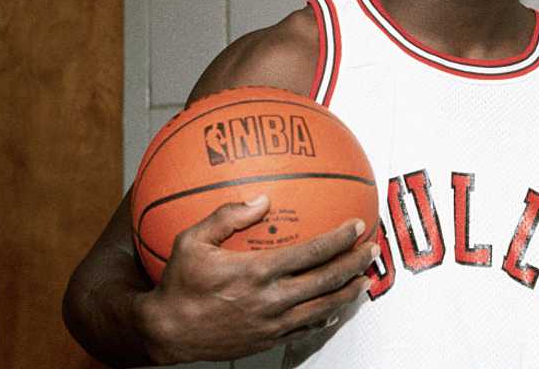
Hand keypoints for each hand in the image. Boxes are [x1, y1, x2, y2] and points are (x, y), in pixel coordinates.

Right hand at [133, 196, 376, 363]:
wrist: (166, 332)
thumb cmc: (178, 284)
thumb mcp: (192, 241)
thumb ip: (227, 216)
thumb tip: (262, 197)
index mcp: (257, 271)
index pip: (312, 252)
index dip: (339, 239)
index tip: (356, 225)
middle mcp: (271, 299)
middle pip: (326, 281)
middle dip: (355, 264)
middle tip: (372, 249)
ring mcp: (272, 324)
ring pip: (322, 308)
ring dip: (348, 292)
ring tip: (365, 280)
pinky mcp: (268, 340)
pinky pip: (305, 330)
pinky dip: (325, 318)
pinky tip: (335, 310)